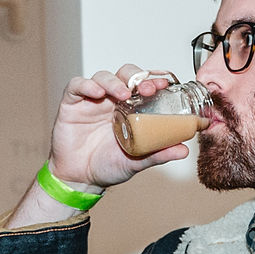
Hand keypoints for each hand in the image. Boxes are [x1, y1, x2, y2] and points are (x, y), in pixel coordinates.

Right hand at [46, 66, 194, 188]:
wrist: (80, 179)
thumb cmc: (107, 166)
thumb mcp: (137, 161)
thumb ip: (158, 153)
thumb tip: (183, 150)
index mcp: (129, 109)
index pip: (143, 86)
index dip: (153, 81)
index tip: (164, 85)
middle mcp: (111, 100)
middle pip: (124, 74)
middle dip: (136, 77)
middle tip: (146, 89)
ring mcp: (91, 100)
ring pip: (102, 76)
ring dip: (114, 82)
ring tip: (122, 94)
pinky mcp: (71, 103)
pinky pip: (77, 86)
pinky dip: (86, 85)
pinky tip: (96, 93)